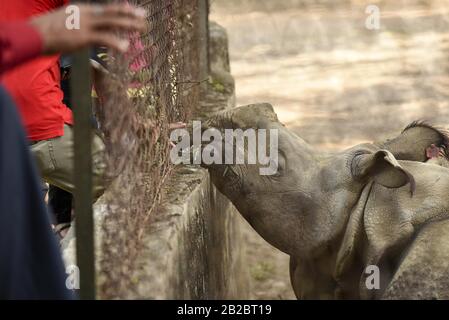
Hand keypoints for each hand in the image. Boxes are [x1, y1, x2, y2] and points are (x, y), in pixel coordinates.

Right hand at [30, 3, 146, 54]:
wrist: (34, 34)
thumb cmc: (47, 31)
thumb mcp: (65, 21)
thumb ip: (79, 23)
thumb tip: (87, 30)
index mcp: (82, 9)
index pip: (106, 8)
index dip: (122, 9)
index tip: (134, 10)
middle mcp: (86, 14)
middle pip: (113, 13)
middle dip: (130, 14)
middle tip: (145, 16)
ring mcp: (85, 24)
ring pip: (113, 23)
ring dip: (129, 25)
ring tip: (143, 28)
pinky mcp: (84, 37)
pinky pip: (104, 39)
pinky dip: (116, 42)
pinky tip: (126, 47)